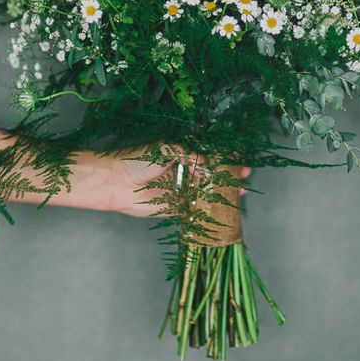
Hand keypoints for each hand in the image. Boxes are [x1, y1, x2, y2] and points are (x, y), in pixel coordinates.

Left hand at [107, 146, 252, 217]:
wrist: (115, 182)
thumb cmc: (135, 160)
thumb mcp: (164, 149)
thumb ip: (188, 154)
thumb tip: (208, 163)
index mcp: (180, 155)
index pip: (207, 156)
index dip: (223, 158)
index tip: (238, 159)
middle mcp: (182, 172)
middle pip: (210, 175)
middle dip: (227, 176)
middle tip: (244, 176)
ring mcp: (179, 191)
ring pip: (205, 193)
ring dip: (221, 194)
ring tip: (239, 193)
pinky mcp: (174, 208)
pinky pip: (194, 210)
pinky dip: (208, 211)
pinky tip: (222, 210)